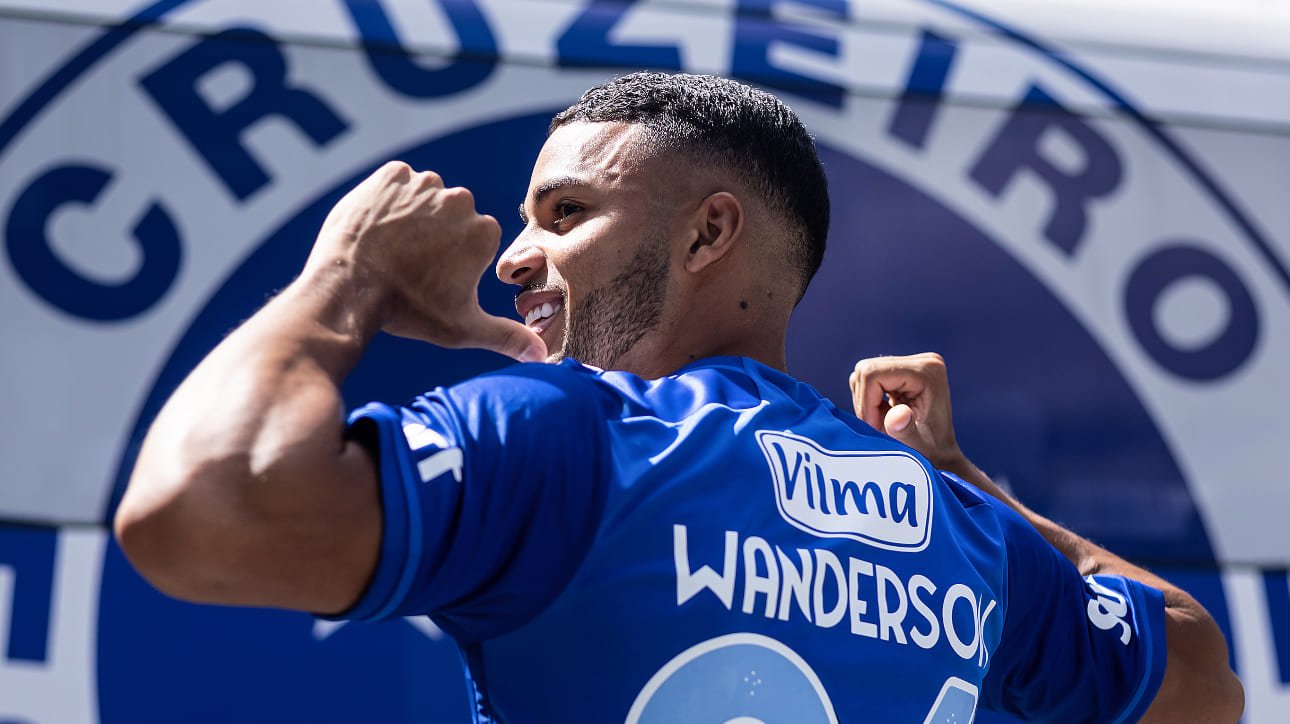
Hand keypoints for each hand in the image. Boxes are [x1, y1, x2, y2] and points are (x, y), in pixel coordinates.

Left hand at [306, 161, 545, 361]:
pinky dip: (387, 199)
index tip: (432, 276)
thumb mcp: (463, 328)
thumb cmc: (409, 311)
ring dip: (412, 215)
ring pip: (424, 197)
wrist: (349, 288)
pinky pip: (396, 183)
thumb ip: (508, 337)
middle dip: (434, 234)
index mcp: (484, 232)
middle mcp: (460, 200)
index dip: (452, 260)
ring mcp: (425, 184)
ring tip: (391, 247)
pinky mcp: (391, 175)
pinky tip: (377, 227)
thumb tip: (542, 355)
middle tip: (409, 264)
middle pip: (450, 216)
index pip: (473, 240)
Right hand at [849, 352, 964, 469]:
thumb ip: (905, 431)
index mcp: (928, 373)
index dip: (866, 402)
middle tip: (876, 426)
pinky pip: (870, 377)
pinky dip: (869, 398)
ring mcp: (914, 363)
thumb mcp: (918, 447)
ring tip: (883, 421)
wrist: (941, 454)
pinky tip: (884, 413)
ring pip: (865, 372)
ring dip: (866, 401)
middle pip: (867, 369)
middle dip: (865, 402)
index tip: (874, 427)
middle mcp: (923, 362)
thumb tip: (898, 413)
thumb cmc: (932, 453)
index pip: (874, 374)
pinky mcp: (904, 369)